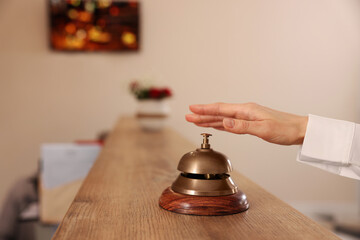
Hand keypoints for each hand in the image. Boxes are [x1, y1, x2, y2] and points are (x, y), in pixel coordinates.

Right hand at [185, 102, 307, 144]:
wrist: (300, 130)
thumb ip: (242, 126)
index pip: (221, 109)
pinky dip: (221, 124)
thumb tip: (224, 122)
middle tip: (188, 116)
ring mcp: (248, 117)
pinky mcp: (251, 123)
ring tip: (197, 121)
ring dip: (210, 120)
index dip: (205, 110)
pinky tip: (217, 125)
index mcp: (246, 110)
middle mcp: (245, 112)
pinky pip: (231, 123)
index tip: (191, 109)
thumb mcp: (263, 129)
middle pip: (219, 113)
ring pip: (224, 118)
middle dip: (203, 115)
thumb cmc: (285, 129)